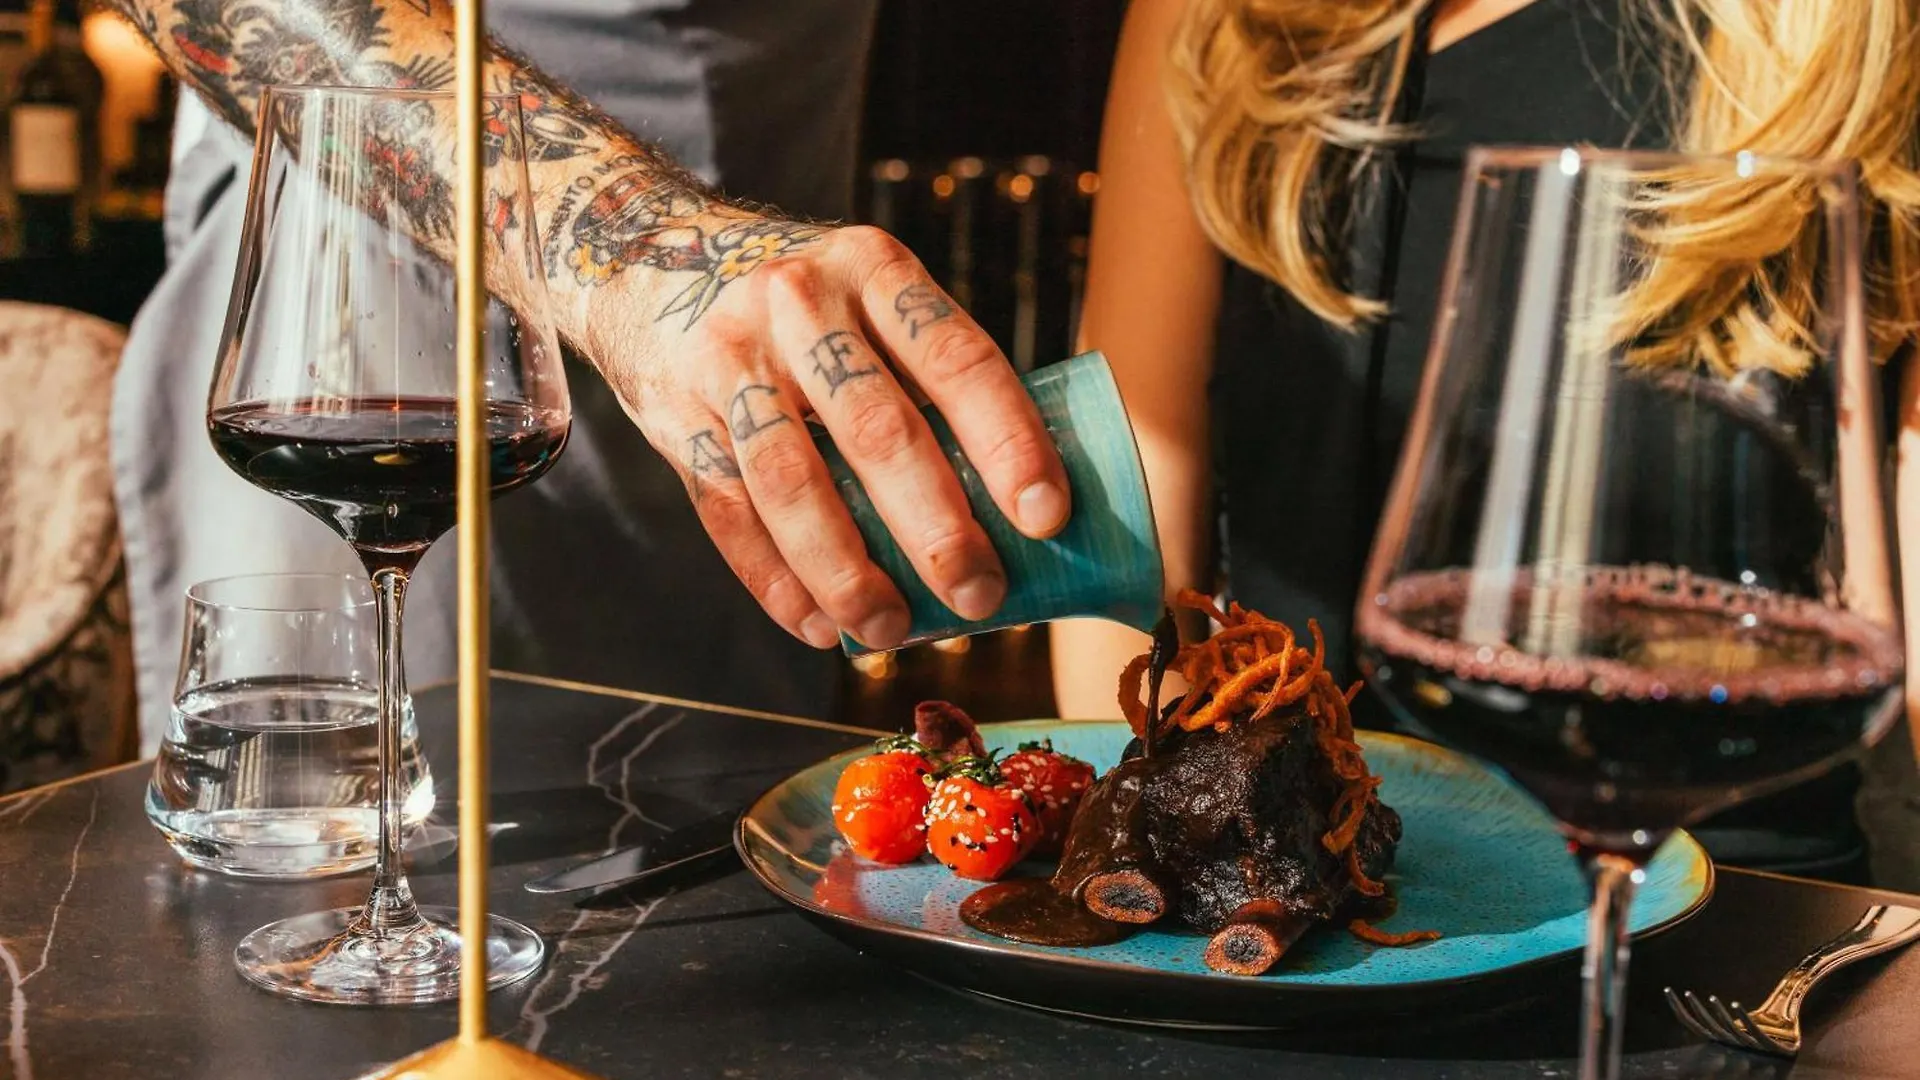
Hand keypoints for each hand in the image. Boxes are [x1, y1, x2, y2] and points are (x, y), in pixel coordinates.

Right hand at [592, 214, 1071, 650]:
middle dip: (936, 526)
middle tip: (979, 595)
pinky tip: (819, 626)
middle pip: (875, 429)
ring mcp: (728, 357)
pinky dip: (776, 579)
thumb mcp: (872, 298)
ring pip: (791, 482)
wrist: (650, 261)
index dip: (1008, 441)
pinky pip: (728, 511)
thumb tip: (1025, 510)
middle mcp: (799, 304)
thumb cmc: (807, 310)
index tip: (1046, 517)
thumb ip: (933, 379)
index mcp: (875, 270)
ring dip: (847, 571)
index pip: (957, 359)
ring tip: (891, 631)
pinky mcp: (674, 413)